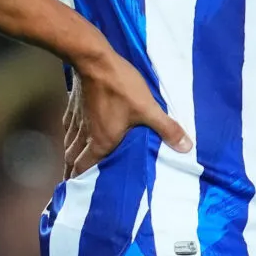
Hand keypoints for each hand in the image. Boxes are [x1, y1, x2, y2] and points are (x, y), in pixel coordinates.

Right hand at [63, 51, 191, 178]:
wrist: (94, 60)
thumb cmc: (121, 87)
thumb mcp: (148, 108)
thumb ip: (167, 129)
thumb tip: (187, 148)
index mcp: (100, 142)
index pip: (84, 170)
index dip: (80, 184)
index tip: (79, 195)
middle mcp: (84, 136)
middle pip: (72, 161)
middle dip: (73, 173)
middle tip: (75, 184)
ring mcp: (77, 120)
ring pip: (69, 145)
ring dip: (71, 156)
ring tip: (73, 164)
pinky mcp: (74, 105)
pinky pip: (69, 127)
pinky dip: (71, 136)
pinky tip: (74, 134)